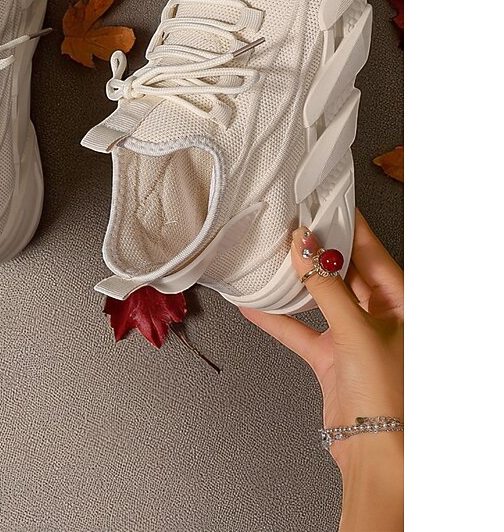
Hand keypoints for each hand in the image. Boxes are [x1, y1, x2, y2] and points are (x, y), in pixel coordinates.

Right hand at [241, 210, 402, 530]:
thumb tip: (304, 246)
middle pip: (344, 270)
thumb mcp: (358, 331)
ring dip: (296, 280)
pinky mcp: (331, 357)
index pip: (371, 251)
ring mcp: (354, 336)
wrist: (376, 455)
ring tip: (273, 254)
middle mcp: (379, 315)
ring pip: (320, 297)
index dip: (348, 224)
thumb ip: (326, 287)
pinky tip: (253, 304)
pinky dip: (276, 317)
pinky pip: (299, 329)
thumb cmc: (387, 395)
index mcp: (401, 303)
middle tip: (294, 220)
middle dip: (318, 247)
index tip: (324, 200)